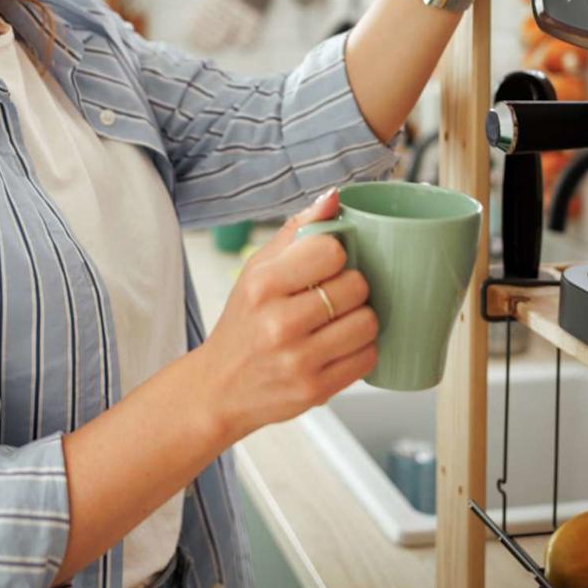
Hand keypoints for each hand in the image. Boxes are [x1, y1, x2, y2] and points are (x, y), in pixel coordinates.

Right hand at [195, 189, 378, 440]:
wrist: (219, 388)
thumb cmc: (243, 323)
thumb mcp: (257, 270)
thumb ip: (296, 230)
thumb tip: (334, 197)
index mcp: (263, 285)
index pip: (332, 250)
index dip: (337, 255)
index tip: (326, 266)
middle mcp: (279, 323)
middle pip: (356, 287)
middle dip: (352, 289)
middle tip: (335, 297)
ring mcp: (298, 359)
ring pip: (368, 323)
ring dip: (362, 320)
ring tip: (340, 322)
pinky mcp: (315, 389)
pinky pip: (368, 359)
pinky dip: (361, 351)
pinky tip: (340, 347)